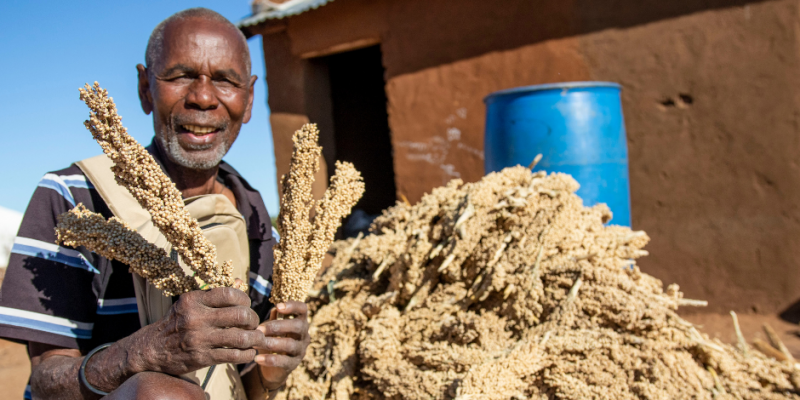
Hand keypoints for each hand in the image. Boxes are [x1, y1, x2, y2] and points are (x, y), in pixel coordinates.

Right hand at [133, 286, 266, 375]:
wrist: (152, 349)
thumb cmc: (176, 323)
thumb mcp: (189, 304)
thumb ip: (214, 295)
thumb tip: (240, 281)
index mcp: (193, 300)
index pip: (230, 294)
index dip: (245, 300)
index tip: (246, 306)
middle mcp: (196, 318)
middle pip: (240, 315)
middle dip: (253, 319)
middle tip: (254, 324)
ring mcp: (199, 339)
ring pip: (240, 337)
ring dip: (255, 339)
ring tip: (256, 339)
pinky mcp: (202, 357)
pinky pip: (233, 355)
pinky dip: (247, 354)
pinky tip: (248, 352)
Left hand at [253, 301, 309, 390]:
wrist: (273, 366)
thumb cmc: (273, 339)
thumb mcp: (273, 328)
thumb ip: (274, 318)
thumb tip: (274, 309)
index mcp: (300, 321)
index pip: (302, 309)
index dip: (293, 306)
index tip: (278, 306)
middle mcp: (304, 334)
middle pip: (298, 326)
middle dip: (278, 326)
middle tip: (259, 329)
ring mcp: (300, 350)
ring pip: (290, 344)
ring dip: (272, 343)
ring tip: (255, 344)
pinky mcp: (294, 364)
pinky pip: (284, 361)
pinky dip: (269, 360)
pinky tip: (257, 358)